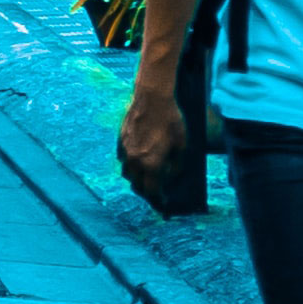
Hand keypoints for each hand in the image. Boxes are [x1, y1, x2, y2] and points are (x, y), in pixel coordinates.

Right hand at [115, 71, 200, 213]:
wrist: (152, 98)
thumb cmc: (171, 120)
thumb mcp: (181, 145)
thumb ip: (176, 165)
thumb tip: (171, 176)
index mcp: (151, 165)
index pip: (152, 191)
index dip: (157, 201)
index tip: (162, 206)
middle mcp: (135, 161)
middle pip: (137, 185)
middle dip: (146, 191)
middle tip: (155, 192)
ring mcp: (125, 150)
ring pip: (127, 173)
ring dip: (136, 178)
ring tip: (146, 175)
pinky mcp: (121, 140)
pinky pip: (123, 158)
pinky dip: (130, 163)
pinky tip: (139, 158)